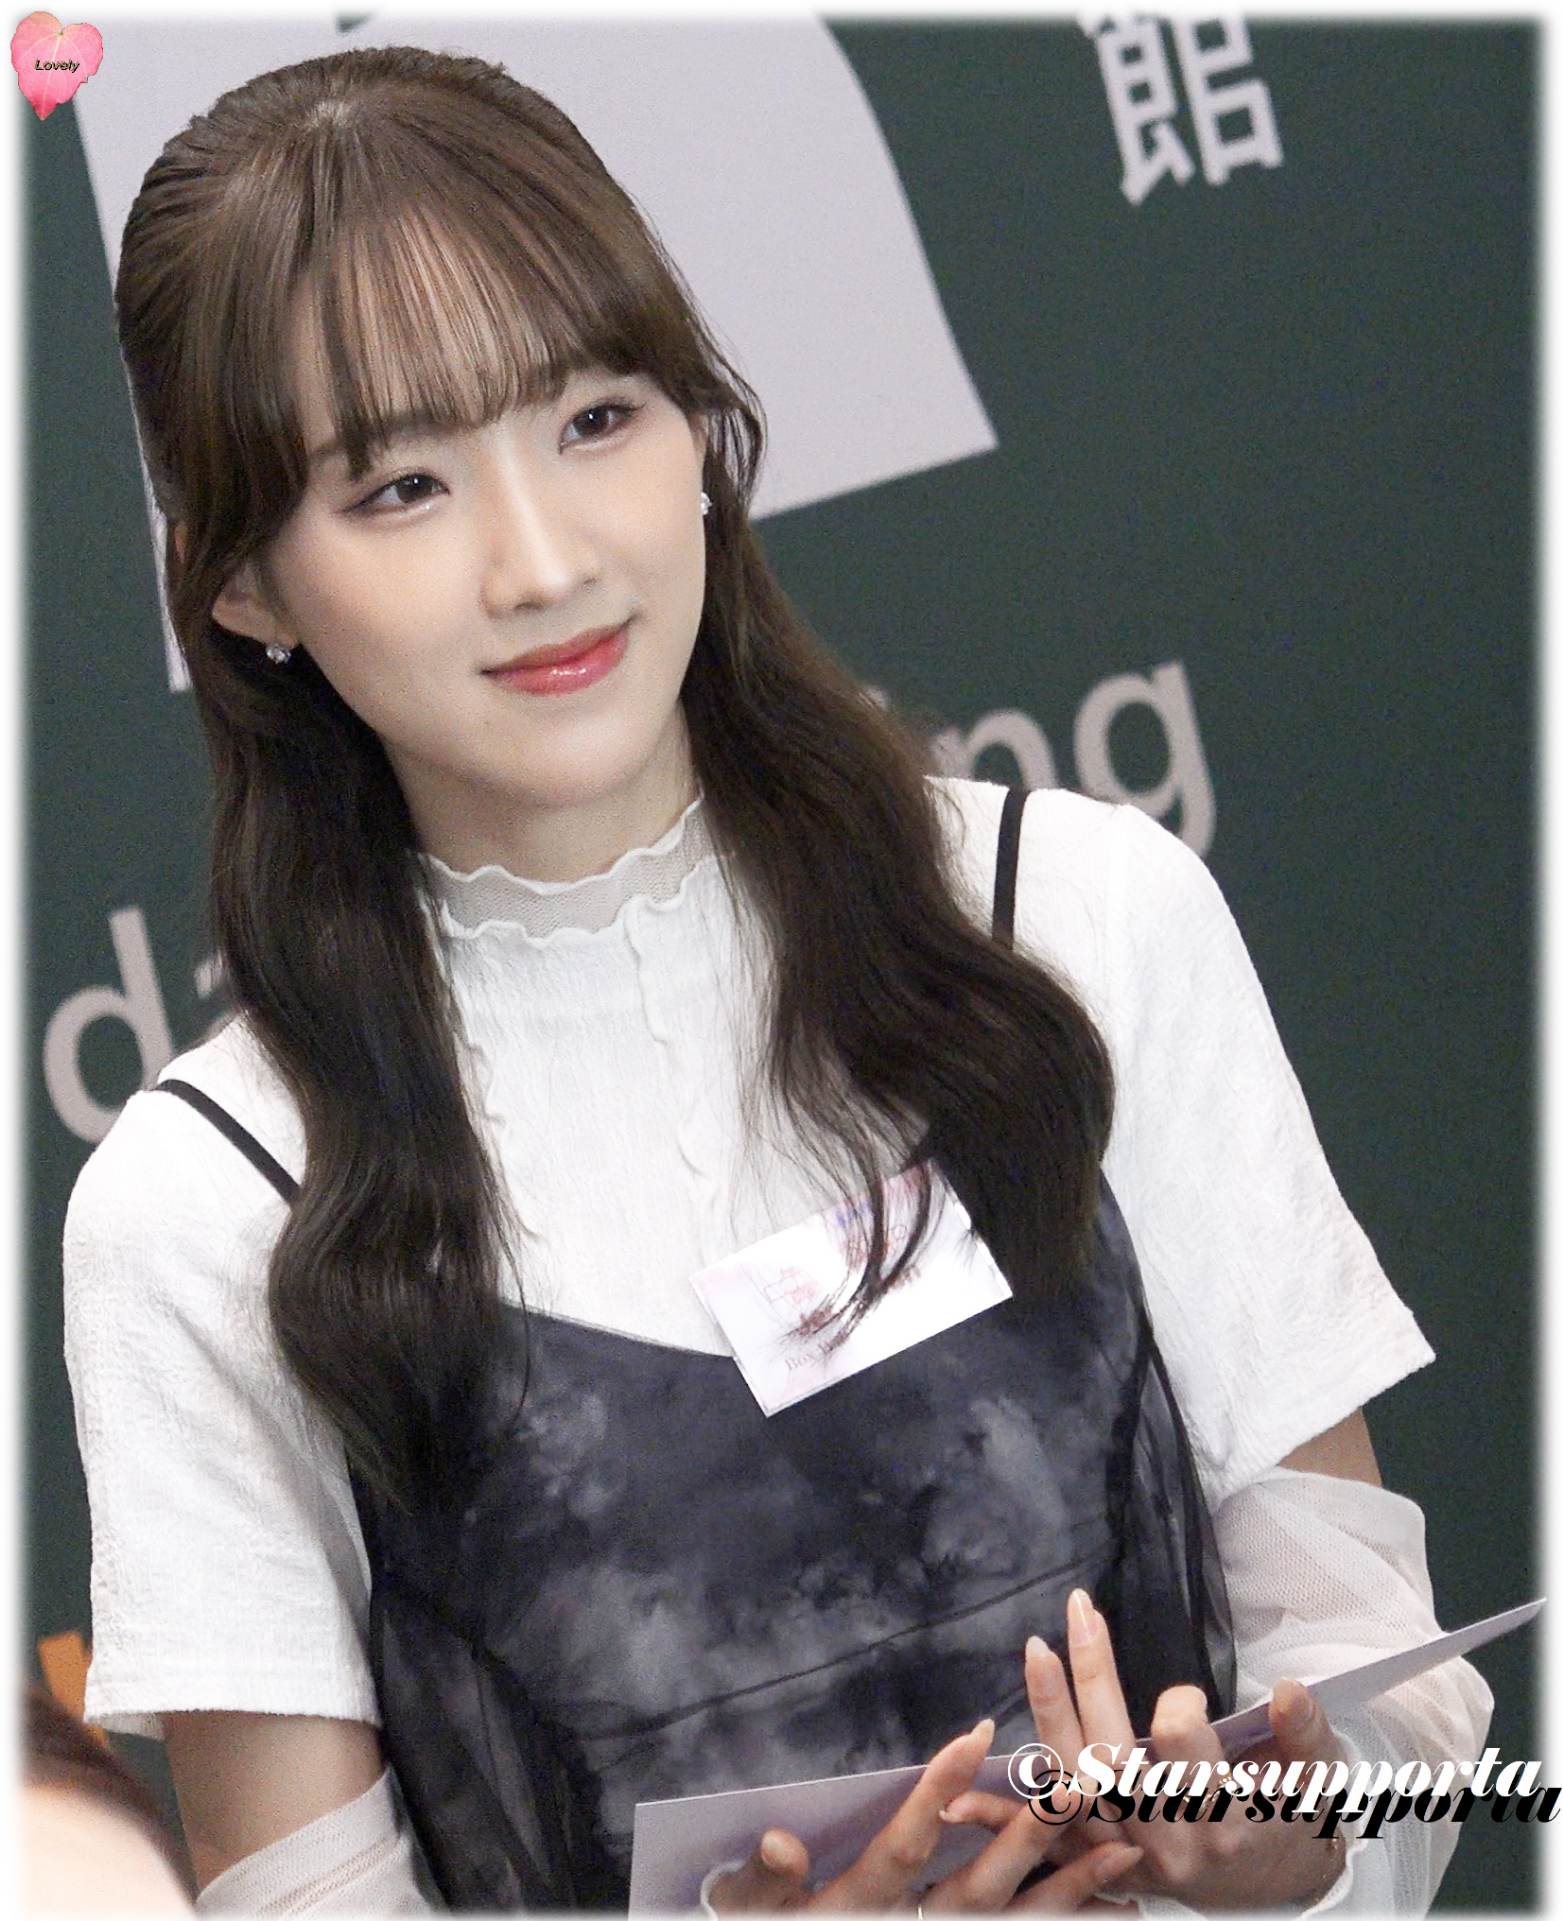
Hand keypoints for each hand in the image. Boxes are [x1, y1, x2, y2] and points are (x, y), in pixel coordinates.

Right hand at [707, 1716, 1145, 1912]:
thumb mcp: (748, 1907)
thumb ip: (763, 1880)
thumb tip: (782, 1842)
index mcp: (858, 1907)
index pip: (904, 1848)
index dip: (938, 1793)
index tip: (977, 1733)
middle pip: (975, 1894)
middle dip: (1026, 1842)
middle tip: (1071, 1789)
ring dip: (1070, 1893)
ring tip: (1122, 1854)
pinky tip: (1123, 1905)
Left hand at [941, 1593, 1351, 1911]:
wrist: (1278, 1887)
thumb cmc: (1299, 1818)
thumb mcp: (1321, 1780)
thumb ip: (1306, 1736)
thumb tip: (1289, 1688)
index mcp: (1224, 1820)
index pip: (1182, 1747)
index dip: (1180, 1708)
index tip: (1187, 1695)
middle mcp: (1168, 1843)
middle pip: (1116, 1756)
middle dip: (1094, 1678)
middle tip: (1078, 1611)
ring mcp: (1128, 1858)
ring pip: (1076, 1787)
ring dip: (1049, 1716)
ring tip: (1036, 1649)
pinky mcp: (1103, 1868)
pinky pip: (1047, 1842)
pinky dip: (1004, 1818)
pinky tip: (957, 1794)